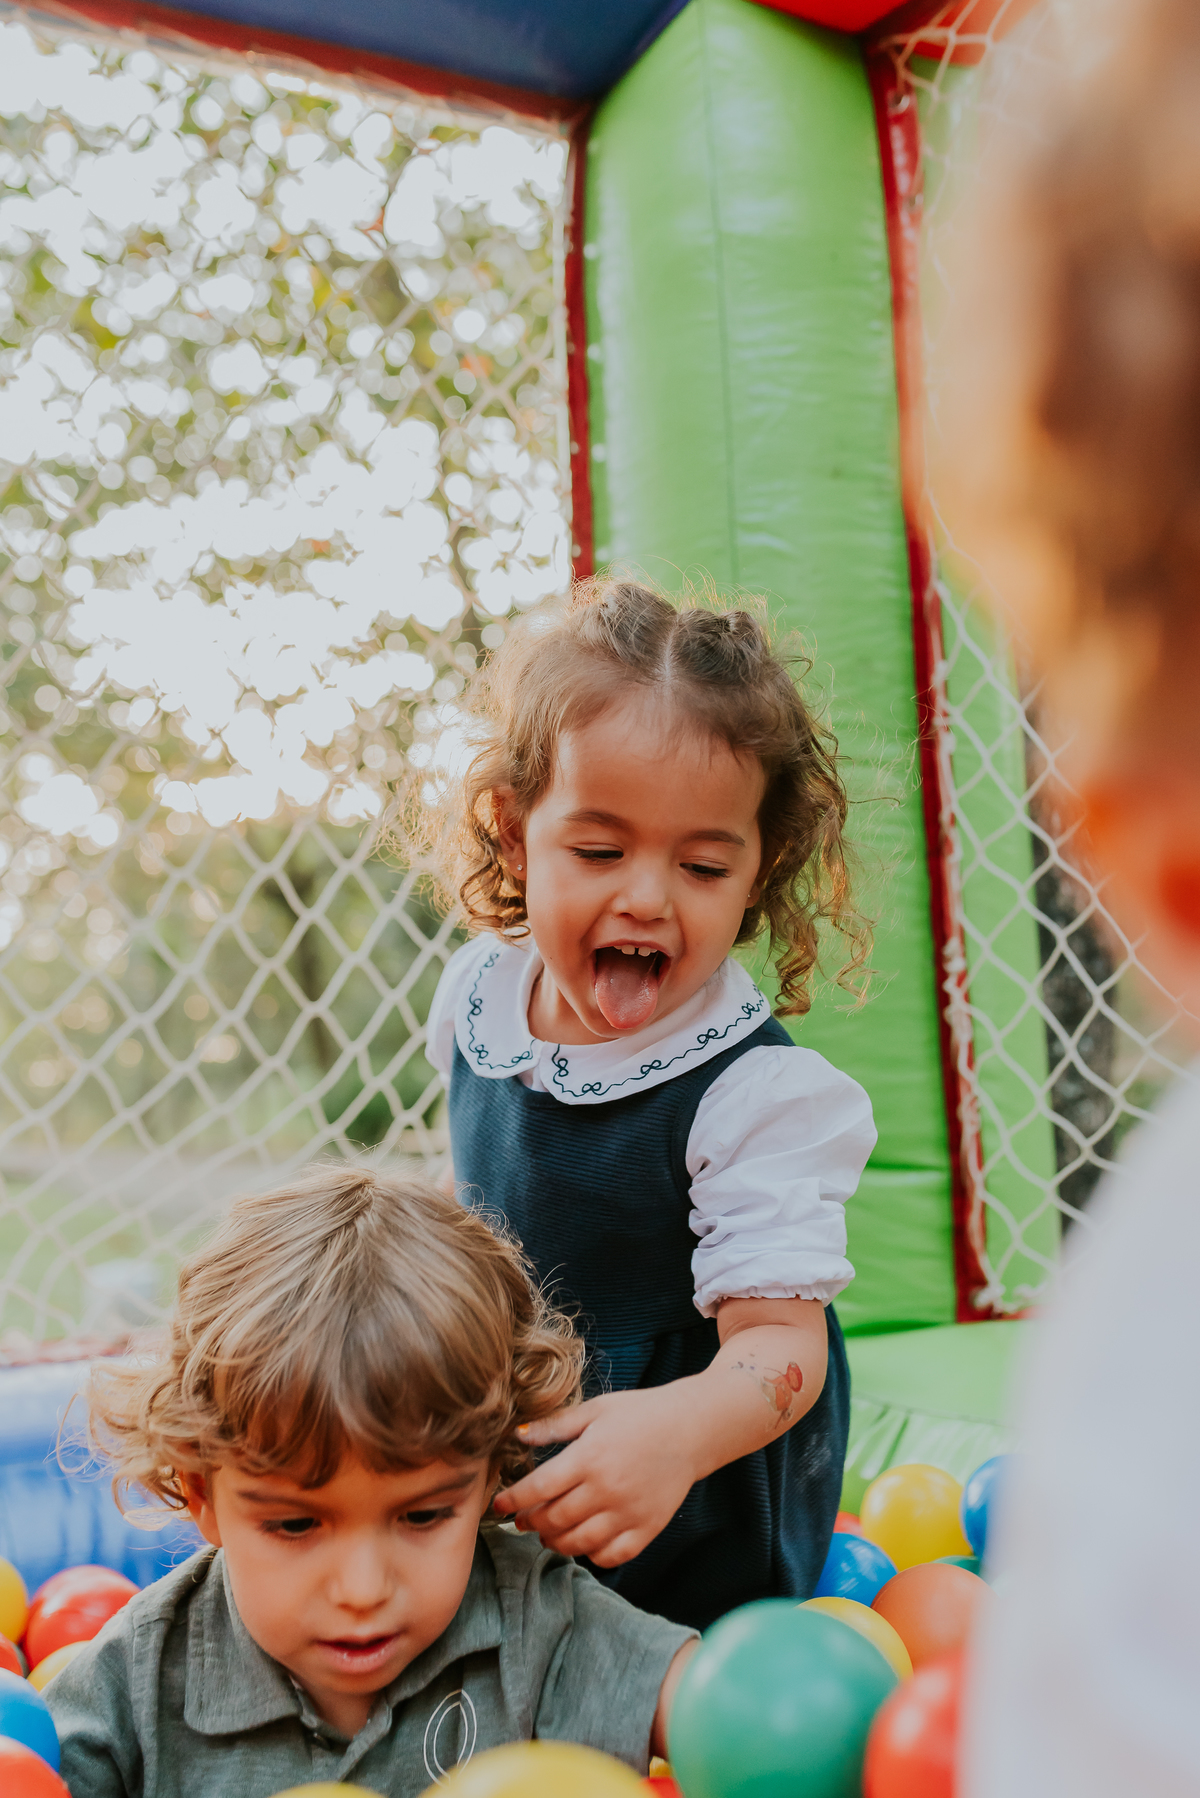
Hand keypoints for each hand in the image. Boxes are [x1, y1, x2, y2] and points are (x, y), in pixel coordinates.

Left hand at [492, 1383, 703, 1567]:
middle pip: (554, 1519)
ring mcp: (628, 1512)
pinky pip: (612, 1555)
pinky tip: (583, 1543)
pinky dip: (592, 1555)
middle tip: (523, 1520)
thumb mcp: (595, 1410)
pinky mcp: (647, 1528)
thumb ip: (556, 1426)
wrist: (691, 1428)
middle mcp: (607, 1489)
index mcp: (589, 1457)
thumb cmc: (640, 1414)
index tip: (498, 1506)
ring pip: (578, 1542)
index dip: (514, 1500)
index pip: (539, 1488)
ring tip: (547, 1534)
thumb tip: (518, 1435)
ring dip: (555, 1542)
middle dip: (531, 1522)